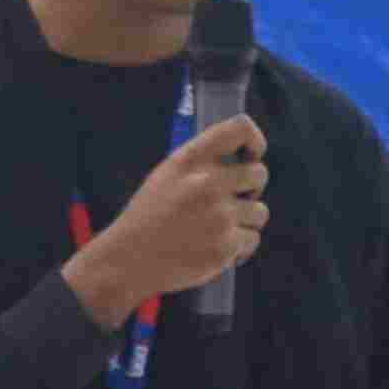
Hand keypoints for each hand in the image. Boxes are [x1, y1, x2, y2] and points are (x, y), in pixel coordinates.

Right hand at [65, 116, 269, 327]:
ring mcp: (219, 215)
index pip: (240, 129)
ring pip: (259, 211)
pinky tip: (215, 247)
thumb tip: (245, 158)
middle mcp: (207, 182)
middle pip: (259, 174)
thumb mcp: (167, 174)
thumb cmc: (150, 217)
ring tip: (217, 229)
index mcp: (191, 159)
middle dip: (251, 189)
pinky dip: (240, 247)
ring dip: (245, 221)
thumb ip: (202, 163)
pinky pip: (252, 238)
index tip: (252, 156)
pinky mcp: (226, 246)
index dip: (255, 141)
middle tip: (232, 201)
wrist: (129, 260)